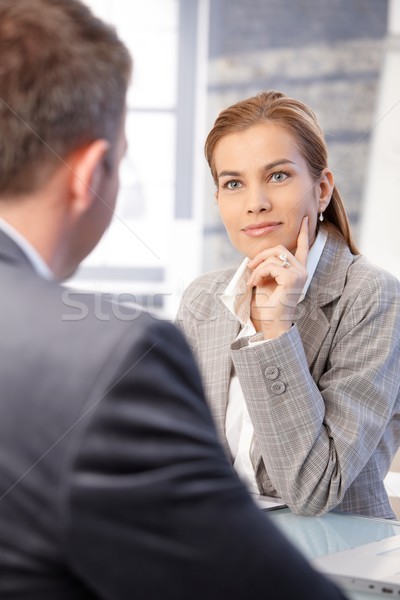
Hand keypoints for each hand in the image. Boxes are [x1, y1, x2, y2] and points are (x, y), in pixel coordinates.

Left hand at [247, 217, 308, 338]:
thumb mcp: (265, 280)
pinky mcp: (293, 278)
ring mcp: (299, 274)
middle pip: (280, 249)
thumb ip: (267, 266)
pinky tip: (255, 283)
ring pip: (274, 256)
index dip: (303, 232)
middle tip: (250, 267)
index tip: (304, 219)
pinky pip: (271, 266)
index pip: (302, 247)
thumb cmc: (266, 305)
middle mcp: (301, 271)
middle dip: (261, 255)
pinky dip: (259, 273)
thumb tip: (257, 257)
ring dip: (258, 267)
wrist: (269, 323)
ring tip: (252, 280)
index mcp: (297, 271)